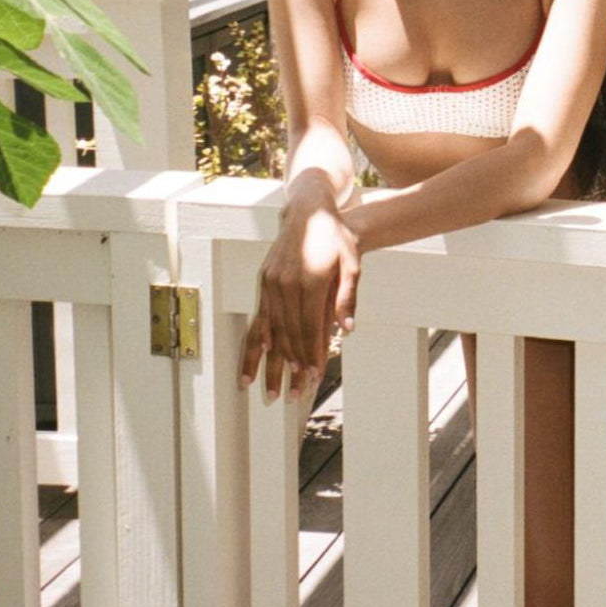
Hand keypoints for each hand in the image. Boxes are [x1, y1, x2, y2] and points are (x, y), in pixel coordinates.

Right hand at [239, 197, 360, 391]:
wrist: (310, 212)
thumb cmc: (336, 238)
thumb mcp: (352, 264)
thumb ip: (348, 298)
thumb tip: (348, 330)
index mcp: (309, 281)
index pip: (310, 327)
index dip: (312, 354)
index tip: (313, 377)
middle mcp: (286, 283)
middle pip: (289, 334)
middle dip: (292, 366)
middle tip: (293, 394)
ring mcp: (271, 282)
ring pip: (271, 330)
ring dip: (271, 361)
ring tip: (269, 389)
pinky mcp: (264, 280)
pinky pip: (259, 317)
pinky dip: (256, 342)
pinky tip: (253, 361)